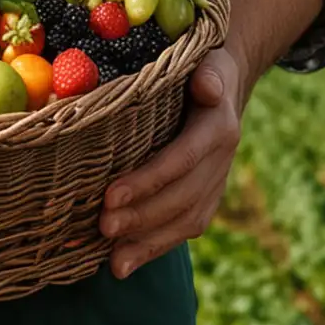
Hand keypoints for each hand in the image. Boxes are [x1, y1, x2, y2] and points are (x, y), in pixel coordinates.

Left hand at [98, 45, 242, 278]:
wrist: (222, 83)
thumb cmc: (201, 65)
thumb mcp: (207, 61)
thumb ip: (207, 76)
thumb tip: (207, 87)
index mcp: (218, 127)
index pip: (182, 159)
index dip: (149, 180)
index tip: (111, 196)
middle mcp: (220, 161)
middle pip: (181, 197)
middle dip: (142, 217)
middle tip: (102, 229)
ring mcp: (215, 182)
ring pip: (185, 221)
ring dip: (148, 243)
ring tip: (113, 263)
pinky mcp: (205, 197)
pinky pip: (183, 227)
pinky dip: (155, 248)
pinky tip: (124, 264)